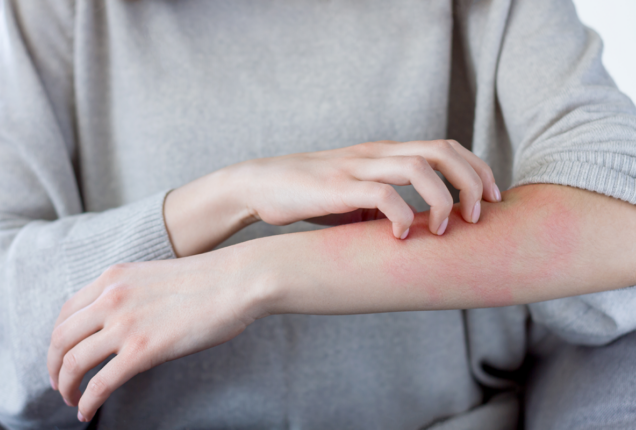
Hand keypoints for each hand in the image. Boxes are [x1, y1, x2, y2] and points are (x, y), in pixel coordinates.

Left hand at [47, 247, 270, 422]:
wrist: (237, 281)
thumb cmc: (210, 280)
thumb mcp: (156, 277)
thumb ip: (132, 295)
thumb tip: (125, 324)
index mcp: (114, 278)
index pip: (67, 311)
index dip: (58, 339)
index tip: (63, 354)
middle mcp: (111, 298)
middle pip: (60, 338)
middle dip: (54, 366)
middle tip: (60, 382)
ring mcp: (124, 324)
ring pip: (73, 362)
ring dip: (66, 386)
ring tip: (71, 399)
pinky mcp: (142, 351)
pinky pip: (100, 384)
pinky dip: (87, 402)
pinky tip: (87, 411)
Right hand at [231, 139, 500, 237]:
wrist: (262, 185)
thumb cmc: (312, 194)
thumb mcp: (357, 195)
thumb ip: (387, 204)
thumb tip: (418, 229)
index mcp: (384, 152)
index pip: (444, 146)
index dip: (476, 169)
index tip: (492, 198)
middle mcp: (376, 153)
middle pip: (440, 150)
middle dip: (471, 180)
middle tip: (481, 214)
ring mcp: (356, 167)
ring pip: (417, 167)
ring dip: (442, 197)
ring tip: (447, 227)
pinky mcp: (336, 187)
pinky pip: (380, 194)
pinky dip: (400, 215)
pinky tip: (402, 236)